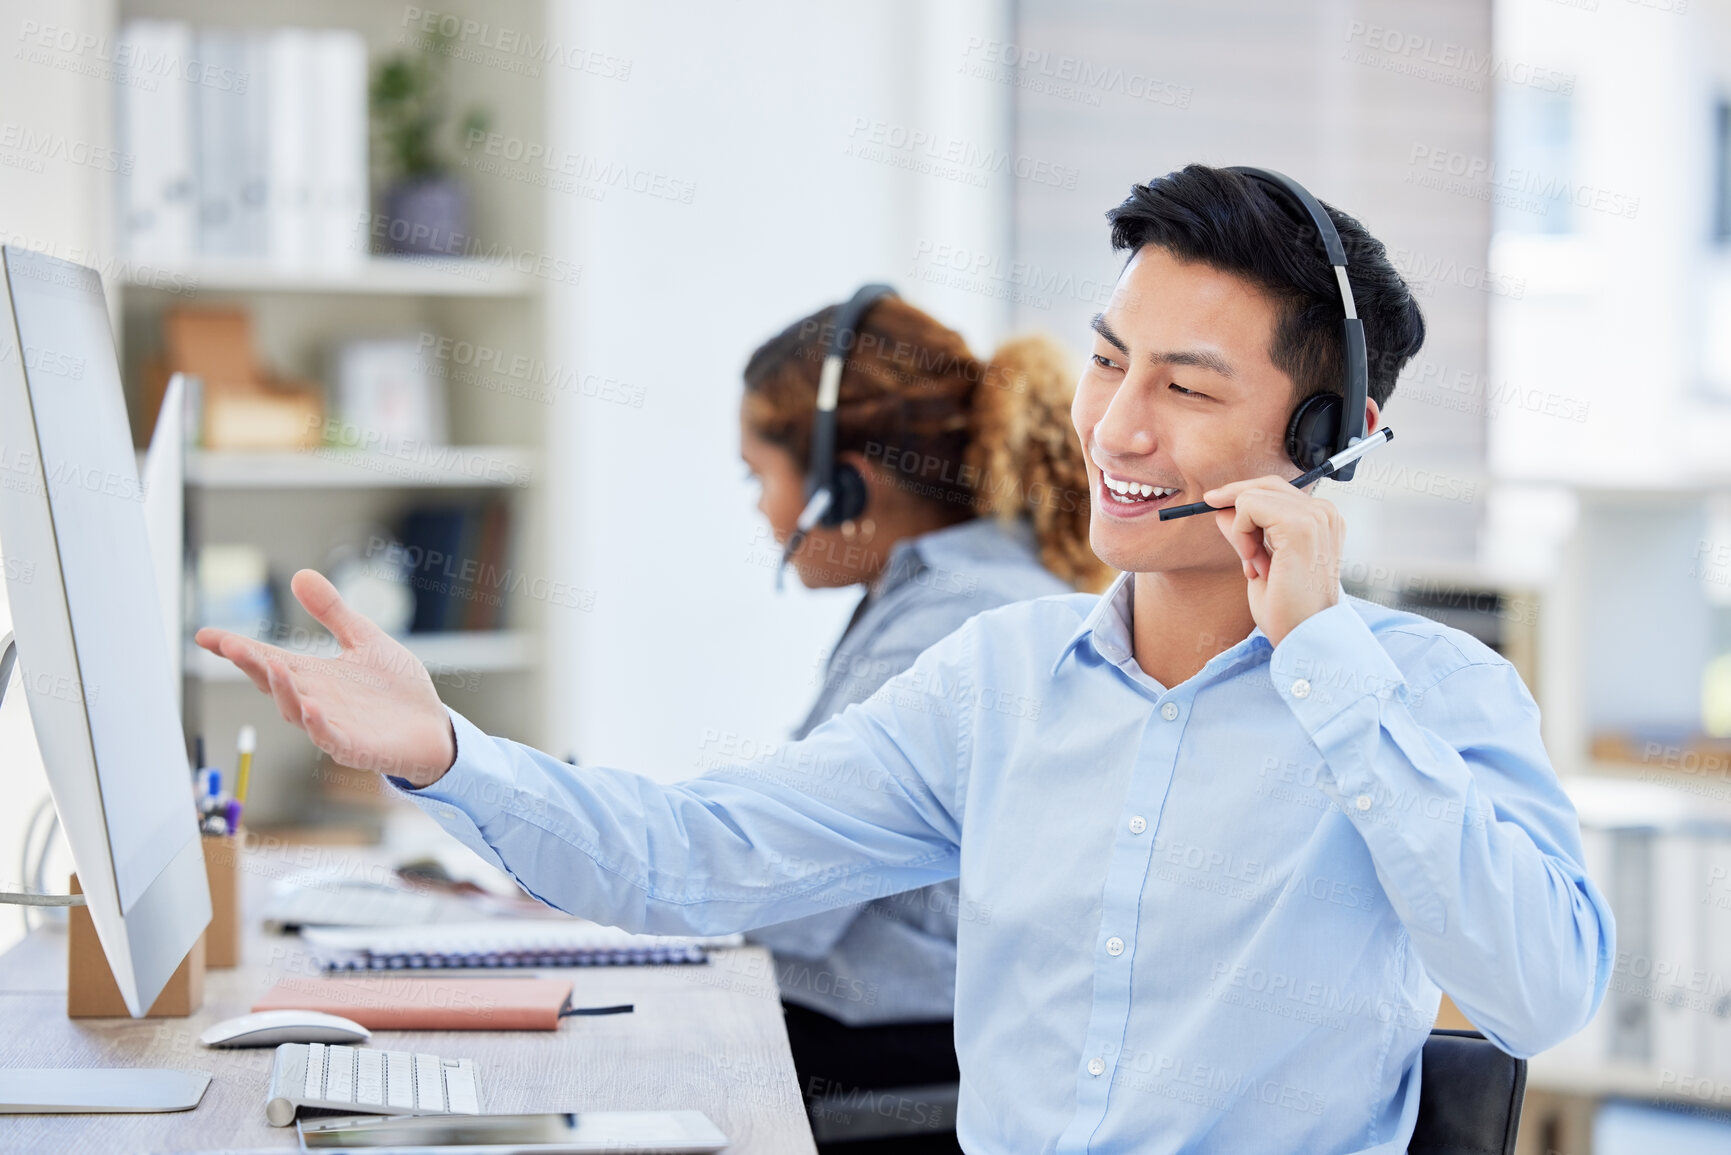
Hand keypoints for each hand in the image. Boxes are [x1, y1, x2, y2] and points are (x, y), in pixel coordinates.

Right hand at [193, 569, 456, 787]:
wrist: (434, 729)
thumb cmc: (396, 689)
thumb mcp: (364, 640)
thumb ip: (333, 612)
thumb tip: (300, 575)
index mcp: (315, 676)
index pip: (268, 659)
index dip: (237, 649)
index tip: (205, 635)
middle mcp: (315, 700)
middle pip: (276, 683)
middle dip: (253, 665)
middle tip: (232, 646)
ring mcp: (333, 726)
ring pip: (296, 711)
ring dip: (284, 691)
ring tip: (274, 668)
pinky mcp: (356, 748)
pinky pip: (331, 738)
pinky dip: (318, 726)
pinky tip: (311, 709)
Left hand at [1204, 476, 1344, 647]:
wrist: (1304, 636)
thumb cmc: (1287, 609)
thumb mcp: (1260, 562)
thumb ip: (1245, 533)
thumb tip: (1221, 509)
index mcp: (1322, 520)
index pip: (1276, 489)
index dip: (1241, 495)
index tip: (1215, 506)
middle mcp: (1324, 513)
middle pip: (1265, 485)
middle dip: (1236, 505)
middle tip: (1219, 523)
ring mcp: (1315, 516)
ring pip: (1253, 495)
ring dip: (1240, 529)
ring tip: (1253, 563)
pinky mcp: (1300, 525)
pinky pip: (1249, 506)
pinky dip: (1240, 533)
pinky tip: (1252, 561)